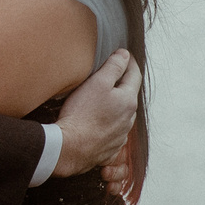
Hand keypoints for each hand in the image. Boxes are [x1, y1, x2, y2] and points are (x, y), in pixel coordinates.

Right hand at [52, 50, 141, 185]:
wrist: (69, 148)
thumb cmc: (81, 114)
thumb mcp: (97, 82)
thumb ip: (113, 66)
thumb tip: (124, 55)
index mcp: (128, 101)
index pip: (134, 75)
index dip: (128, 62)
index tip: (123, 55)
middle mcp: (128, 119)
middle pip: (128, 96)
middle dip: (121, 84)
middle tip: (109, 75)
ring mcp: (120, 136)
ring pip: (120, 115)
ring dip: (114, 106)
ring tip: (99, 100)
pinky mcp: (109, 149)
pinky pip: (111, 133)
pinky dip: (106, 125)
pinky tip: (95, 123)